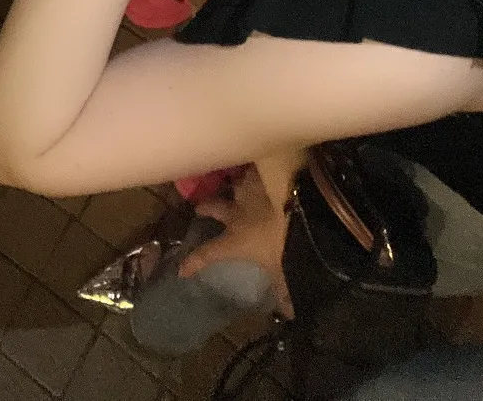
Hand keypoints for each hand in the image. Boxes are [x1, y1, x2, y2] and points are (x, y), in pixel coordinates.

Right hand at [179, 166, 293, 317]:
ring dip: (232, 184)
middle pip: (214, 208)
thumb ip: (284, 293)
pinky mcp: (264, 178)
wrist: (301, 215)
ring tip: (232, 180)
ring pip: (233, 184)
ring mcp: (249, 193)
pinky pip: (254, 169)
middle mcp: (237, 215)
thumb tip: (290, 316)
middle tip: (199, 206)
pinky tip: (256, 165)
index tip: (181, 270)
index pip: (209, 253)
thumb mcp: (284, 273)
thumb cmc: (287, 248)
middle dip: (205, 207)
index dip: (193, 261)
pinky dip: (253, 168)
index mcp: (237, 240)